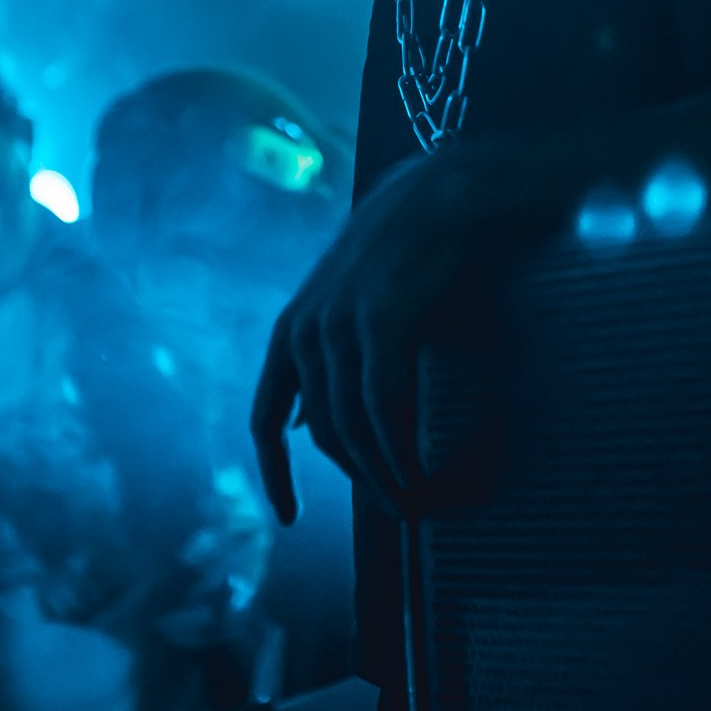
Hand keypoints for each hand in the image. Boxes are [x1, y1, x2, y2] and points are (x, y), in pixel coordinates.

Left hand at [250, 144, 531, 522]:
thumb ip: (335, 364)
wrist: (445, 192)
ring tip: (415, 501)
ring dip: (385, 472)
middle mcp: (305, 329)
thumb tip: (312, 426)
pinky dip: (401, 447)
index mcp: (290, 330)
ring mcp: (340, 324)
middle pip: (323, 431)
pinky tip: (418, 471)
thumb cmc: (409, 251)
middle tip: (399, 509)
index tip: (287, 518)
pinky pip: (385, 406)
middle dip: (360, 477)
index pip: (266, 418)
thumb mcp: (358, 309)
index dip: (274, 473)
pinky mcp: (381, 321)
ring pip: (353, 426)